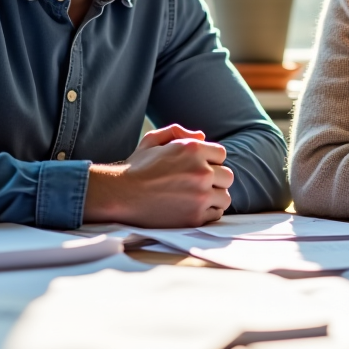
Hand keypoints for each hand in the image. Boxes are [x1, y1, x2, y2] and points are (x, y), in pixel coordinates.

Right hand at [84, 125, 231, 226]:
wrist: (120, 195)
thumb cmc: (136, 167)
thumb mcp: (152, 140)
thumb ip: (177, 132)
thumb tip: (202, 136)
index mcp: (193, 149)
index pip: (221, 154)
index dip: (210, 160)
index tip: (197, 167)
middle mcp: (202, 171)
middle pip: (227, 176)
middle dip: (215, 178)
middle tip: (198, 183)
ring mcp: (201, 196)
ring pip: (225, 196)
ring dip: (214, 196)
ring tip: (197, 197)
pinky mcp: (196, 216)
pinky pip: (216, 213)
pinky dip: (208, 212)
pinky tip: (193, 208)